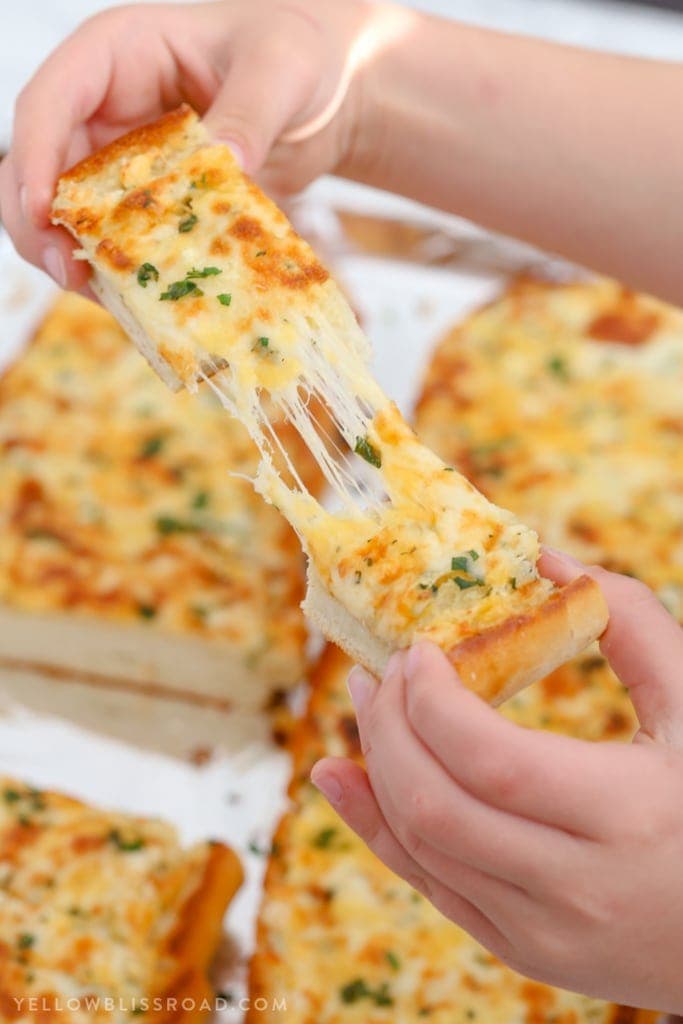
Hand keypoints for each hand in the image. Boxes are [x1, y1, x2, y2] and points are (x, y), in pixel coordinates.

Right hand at [0, 0, 384, 289]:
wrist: (324, 96)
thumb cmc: (297, 54)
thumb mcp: (281, 71)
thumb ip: (251, 113)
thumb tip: (224, 162)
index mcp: (118, 54)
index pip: (50, 100)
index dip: (32, 154)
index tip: (41, 209)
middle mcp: (106, 109)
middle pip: (40, 166)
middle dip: (39, 223)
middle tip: (68, 272)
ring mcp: (122, 162)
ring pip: (67, 215)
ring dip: (74, 257)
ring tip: (104, 296)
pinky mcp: (148, 208)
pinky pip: (116, 243)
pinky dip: (120, 273)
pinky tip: (139, 301)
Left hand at [312, 552, 682, 1012]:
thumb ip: (629, 622)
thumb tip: (545, 557)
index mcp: (627, 815)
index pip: (492, 761)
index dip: (433, 702)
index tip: (414, 652)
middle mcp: (576, 887)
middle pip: (437, 805)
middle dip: (389, 727)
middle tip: (378, 671)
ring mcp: (543, 931)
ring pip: (421, 846)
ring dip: (376, 767)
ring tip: (366, 704)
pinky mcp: (522, 949)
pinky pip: (428, 886)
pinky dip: (375, 826)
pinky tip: (340, 777)